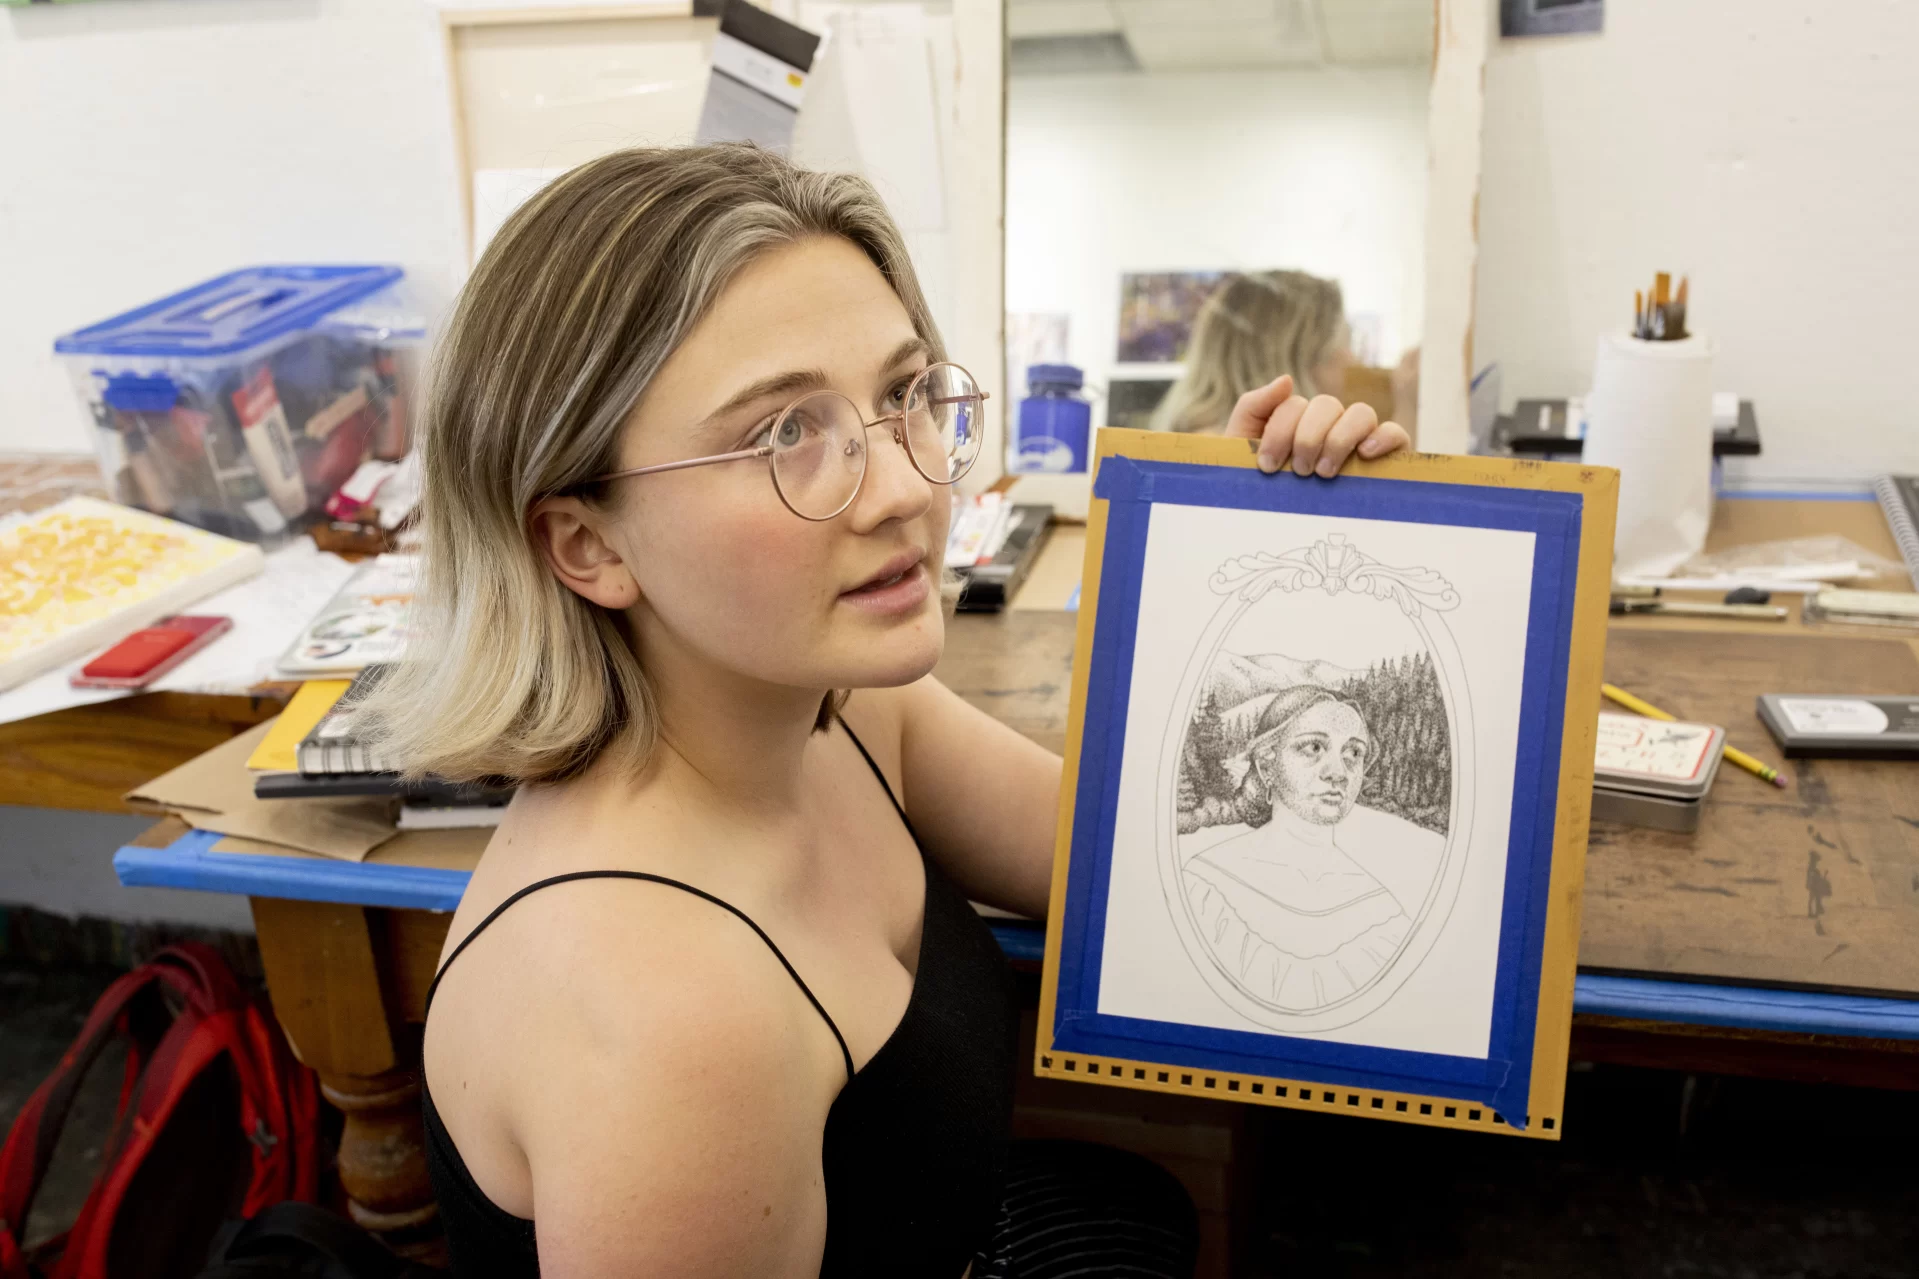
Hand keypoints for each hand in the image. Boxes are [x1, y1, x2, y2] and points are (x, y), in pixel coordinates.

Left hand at [1223, 374, 1411, 477]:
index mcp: (1297, 420)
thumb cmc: (1260, 489)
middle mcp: (1330, 424)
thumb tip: (1287, 379)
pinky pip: (1394, 433)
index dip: (1279, 432)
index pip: (1294, 405)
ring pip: (1361, 413)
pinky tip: (1364, 455)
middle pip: (1327, 404)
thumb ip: (1253, 407)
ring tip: (1324, 472)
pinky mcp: (1386, 456)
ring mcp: (1359, 438)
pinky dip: (1382, 437)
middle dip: (1308, 437)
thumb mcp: (1244, 446)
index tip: (1267, 466)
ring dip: (1339, 439)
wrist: (1271, 530)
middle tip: (1299, 471)